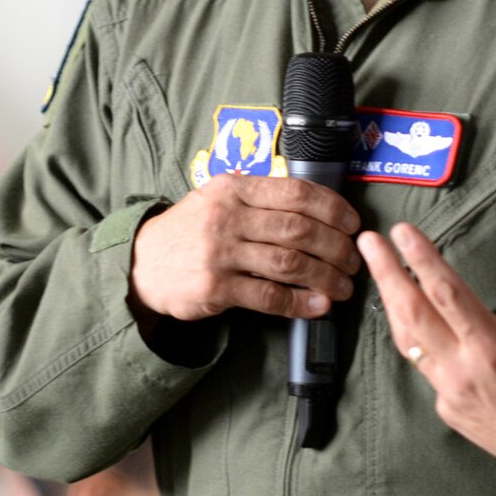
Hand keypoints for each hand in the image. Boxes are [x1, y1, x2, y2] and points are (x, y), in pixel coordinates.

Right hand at [129, 174, 362, 322]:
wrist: (142, 264)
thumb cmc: (190, 231)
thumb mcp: (217, 199)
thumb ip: (260, 199)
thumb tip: (319, 210)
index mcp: (233, 188)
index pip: (295, 192)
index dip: (333, 209)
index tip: (352, 224)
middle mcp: (226, 216)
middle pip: (299, 230)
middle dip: (335, 247)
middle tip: (352, 261)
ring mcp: (219, 252)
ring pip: (289, 264)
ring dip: (325, 277)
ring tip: (343, 287)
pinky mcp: (215, 287)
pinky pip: (268, 296)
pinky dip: (300, 303)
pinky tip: (318, 306)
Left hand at [358, 223, 495, 493]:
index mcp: (494, 350)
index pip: (448, 294)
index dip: (422, 260)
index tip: (404, 231)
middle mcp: (463, 370)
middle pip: (412, 313)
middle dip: (386, 273)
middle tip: (367, 239)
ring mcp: (449, 392)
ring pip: (408, 340)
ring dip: (390, 301)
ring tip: (377, 267)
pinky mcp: (446, 408)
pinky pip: (423, 366)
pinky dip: (413, 337)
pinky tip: (408, 314)